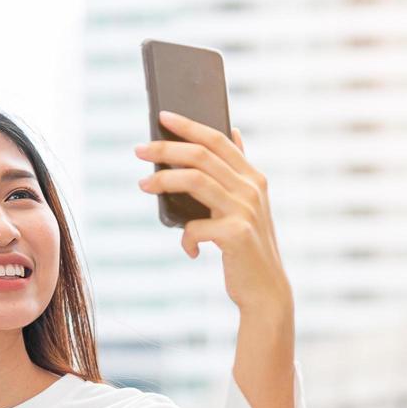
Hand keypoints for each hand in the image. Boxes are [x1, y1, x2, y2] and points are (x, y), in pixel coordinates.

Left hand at [134, 110, 292, 312]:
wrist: (266, 290)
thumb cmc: (248, 248)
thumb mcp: (249, 205)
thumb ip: (239, 172)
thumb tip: (233, 132)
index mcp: (254, 177)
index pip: (218, 139)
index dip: (189, 125)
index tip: (162, 117)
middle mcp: (251, 189)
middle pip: (201, 155)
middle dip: (166, 149)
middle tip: (139, 150)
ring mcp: (245, 210)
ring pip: (194, 180)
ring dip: (163, 180)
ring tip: (143, 185)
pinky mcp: (236, 234)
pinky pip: (194, 227)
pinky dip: (186, 238)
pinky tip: (190, 249)